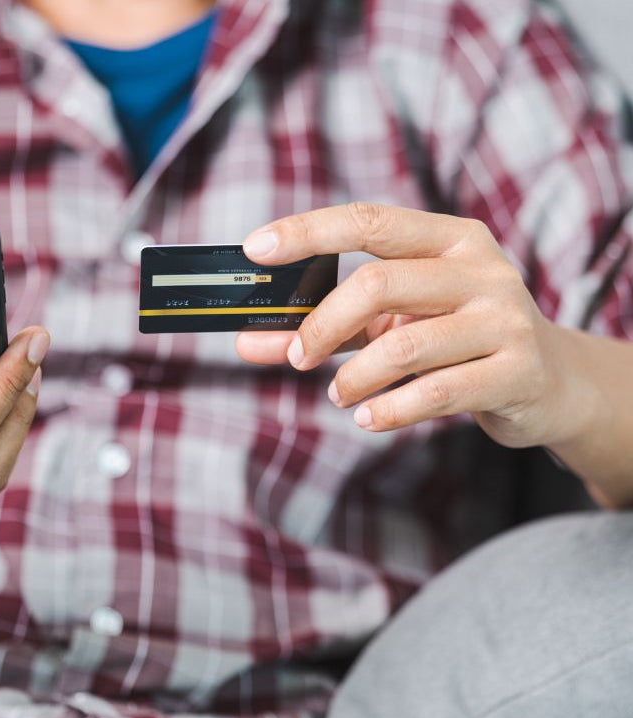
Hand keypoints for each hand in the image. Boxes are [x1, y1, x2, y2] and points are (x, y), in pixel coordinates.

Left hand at [236, 203, 591, 450]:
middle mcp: (480, 268)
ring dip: (354, 377)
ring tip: (339, 394)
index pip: (368, 220)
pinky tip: (368, 418)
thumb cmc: (455, 340)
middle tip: (298, 356)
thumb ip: (325, 327)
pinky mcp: (517, 371)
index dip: (308, 231)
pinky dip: (389, 410)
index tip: (255, 248)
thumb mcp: (392, 323)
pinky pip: (436, 392)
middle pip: (377, 284)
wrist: (550, 382)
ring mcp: (504, 318)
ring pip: (405, 345)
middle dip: (322, 325)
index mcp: (449, 238)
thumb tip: (247, 342)